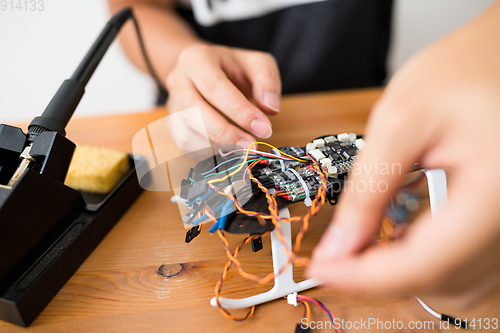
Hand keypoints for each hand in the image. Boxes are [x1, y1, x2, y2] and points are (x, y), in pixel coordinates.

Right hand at [166, 44, 280, 150]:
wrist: (202, 70)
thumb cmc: (231, 67)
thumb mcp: (256, 63)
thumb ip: (267, 81)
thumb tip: (270, 108)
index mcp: (197, 59)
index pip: (215, 87)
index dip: (239, 111)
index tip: (263, 128)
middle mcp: (178, 81)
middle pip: (194, 112)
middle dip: (226, 134)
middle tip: (252, 146)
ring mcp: (172, 105)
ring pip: (187, 133)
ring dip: (216, 147)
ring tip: (242, 149)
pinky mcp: (172, 125)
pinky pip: (186, 146)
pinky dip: (208, 153)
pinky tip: (227, 150)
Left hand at [308, 2, 499, 306]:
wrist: (499, 57)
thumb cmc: (462, 72)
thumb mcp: (401, 122)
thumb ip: (368, 189)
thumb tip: (338, 244)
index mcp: (495, 192)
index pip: (424, 264)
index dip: (364, 277)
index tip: (321, 267)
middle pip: (440, 283)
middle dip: (378, 276)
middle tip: (335, 255)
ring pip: (455, 287)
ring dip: (403, 276)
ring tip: (363, 246)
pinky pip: (468, 269)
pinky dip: (428, 264)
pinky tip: (401, 240)